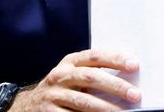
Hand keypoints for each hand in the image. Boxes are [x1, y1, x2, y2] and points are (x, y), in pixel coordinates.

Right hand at [10, 49, 140, 111]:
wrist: (29, 106)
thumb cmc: (61, 89)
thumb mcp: (72, 74)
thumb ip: (93, 72)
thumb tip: (127, 76)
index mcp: (69, 62)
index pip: (95, 56)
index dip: (115, 59)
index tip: (134, 65)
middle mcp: (60, 76)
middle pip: (91, 78)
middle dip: (115, 86)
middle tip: (135, 95)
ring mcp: (53, 96)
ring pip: (84, 102)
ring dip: (106, 108)